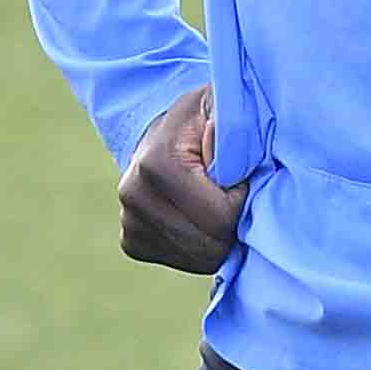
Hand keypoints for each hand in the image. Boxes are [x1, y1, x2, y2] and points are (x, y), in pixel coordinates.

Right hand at [118, 86, 247, 272]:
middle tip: (230, 194)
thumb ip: (233, 125)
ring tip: (214, 203)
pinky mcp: (132, 243)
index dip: (241, 201)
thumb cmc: (206, 118)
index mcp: (155, 165)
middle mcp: (132, 196)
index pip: (219, 218)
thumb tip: (221, 145)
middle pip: (209, 246)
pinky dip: (202, 247)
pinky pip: (184, 263)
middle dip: (232, 224)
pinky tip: (200, 218)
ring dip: (219, 238)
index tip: (237, 177)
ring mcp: (129, 223)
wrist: (167, 133)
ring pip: (199, 259)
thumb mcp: (223, 106)